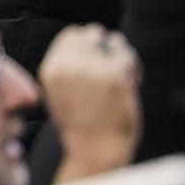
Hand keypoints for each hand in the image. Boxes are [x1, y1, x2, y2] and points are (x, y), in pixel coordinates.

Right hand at [40, 26, 141, 180]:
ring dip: (120, 54)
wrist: (93, 151)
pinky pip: (128, 56)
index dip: (87, 44)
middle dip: (105, 46)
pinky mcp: (114, 75)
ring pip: (113, 40)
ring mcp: (91, 68)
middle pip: (92, 33)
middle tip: (113, 67)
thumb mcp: (60, 95)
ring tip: (124, 75)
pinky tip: (132, 83)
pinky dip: (133, 67)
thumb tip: (84, 45)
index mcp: (52, 69)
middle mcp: (68, 64)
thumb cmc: (81, 128)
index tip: (97, 60)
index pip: (71, 35)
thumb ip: (67, 70)